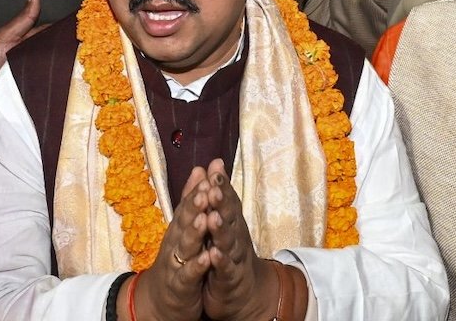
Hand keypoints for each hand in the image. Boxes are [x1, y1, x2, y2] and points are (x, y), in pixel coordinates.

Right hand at [127, 167, 212, 320]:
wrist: (160, 300)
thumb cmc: (176, 261)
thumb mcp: (183, 229)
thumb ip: (191, 201)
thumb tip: (199, 169)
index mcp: (179, 229)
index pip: (187, 206)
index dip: (197, 190)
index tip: (208, 174)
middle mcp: (175, 243)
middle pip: (184, 221)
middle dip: (195, 206)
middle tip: (206, 189)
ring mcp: (176, 264)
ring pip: (185, 246)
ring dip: (195, 232)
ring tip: (205, 218)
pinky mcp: (180, 285)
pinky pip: (188, 275)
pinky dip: (197, 266)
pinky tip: (207, 258)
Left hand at [201, 159, 275, 320]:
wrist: (243, 292)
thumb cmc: (229, 252)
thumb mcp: (222, 221)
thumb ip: (216, 193)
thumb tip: (214, 162)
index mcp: (231, 221)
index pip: (227, 199)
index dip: (221, 184)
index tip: (215, 167)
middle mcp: (236, 235)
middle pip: (229, 216)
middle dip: (222, 201)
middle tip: (215, 186)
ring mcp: (234, 256)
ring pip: (227, 241)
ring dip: (220, 229)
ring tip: (213, 217)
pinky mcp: (229, 278)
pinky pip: (224, 268)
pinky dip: (220, 261)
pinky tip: (213, 254)